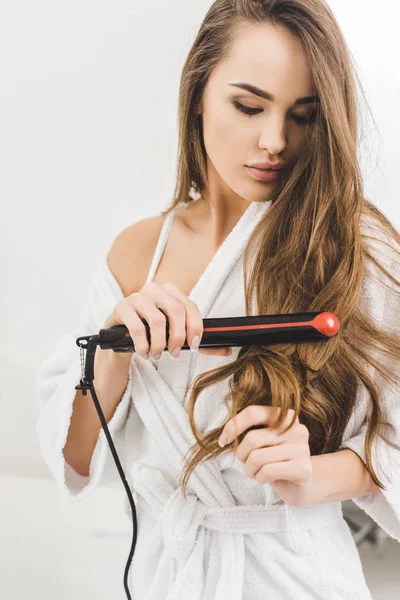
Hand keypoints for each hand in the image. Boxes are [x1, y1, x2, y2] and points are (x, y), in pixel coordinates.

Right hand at [104, 281, 231, 359]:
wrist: (120, 336)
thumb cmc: (151, 333)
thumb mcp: (174, 335)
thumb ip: (198, 341)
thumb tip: (228, 350)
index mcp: (171, 292)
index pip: (190, 306)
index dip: (195, 327)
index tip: (194, 346)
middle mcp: (155, 289)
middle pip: (176, 311)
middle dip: (178, 337)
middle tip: (176, 354)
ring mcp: (137, 296)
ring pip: (157, 320)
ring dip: (160, 344)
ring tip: (157, 355)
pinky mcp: (121, 307)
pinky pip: (138, 327)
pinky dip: (144, 345)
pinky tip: (144, 353)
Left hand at [218, 406, 312, 506]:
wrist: (299, 486)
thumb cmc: (275, 460)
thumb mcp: (262, 440)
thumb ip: (249, 431)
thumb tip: (224, 437)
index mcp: (286, 416)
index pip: (253, 413)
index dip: (233, 426)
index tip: (223, 441)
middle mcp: (297, 429)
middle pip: (252, 438)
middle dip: (241, 454)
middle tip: (246, 463)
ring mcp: (302, 449)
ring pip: (257, 457)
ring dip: (249, 469)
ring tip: (255, 472)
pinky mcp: (303, 469)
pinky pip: (267, 471)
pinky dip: (259, 478)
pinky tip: (265, 479)